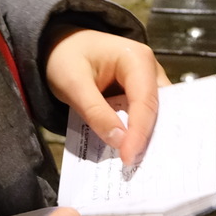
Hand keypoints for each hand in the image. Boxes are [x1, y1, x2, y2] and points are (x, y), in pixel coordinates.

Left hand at [44, 27, 169, 165]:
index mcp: (136, 58)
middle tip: (145, 170)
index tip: (128, 159)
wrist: (58, 45)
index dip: (139, 132)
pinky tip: (131, 153)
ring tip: (141, 167)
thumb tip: (120, 142)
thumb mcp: (72, 83)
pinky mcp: (138, 94)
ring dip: (147, 138)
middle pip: (157, 109)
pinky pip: (142, 116)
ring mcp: (146, 82)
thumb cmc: (64, 58)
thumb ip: (95, 112)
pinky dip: (137, 133)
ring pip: (154, 115)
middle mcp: (149, 69)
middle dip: (151, 138)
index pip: (144, 101)